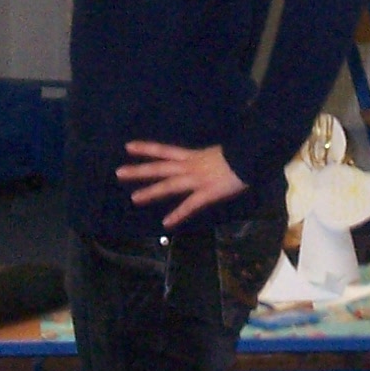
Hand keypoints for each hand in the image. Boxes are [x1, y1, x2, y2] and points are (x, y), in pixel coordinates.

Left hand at [118, 141, 247, 227]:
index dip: (146, 148)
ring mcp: (197, 179)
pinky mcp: (207, 192)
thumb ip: (206, 159)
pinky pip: (190, 204)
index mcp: (192, 156)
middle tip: (119, 173)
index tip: (128, 147)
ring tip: (134, 198)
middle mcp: (190, 166)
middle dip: (139, 170)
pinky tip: (166, 223)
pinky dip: (178, 214)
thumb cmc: (240, 153)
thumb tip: (204, 162)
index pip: (164, 150)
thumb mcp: (217, 153)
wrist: (251, 155)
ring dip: (151, 192)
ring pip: (170, 185)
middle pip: (160, 167)